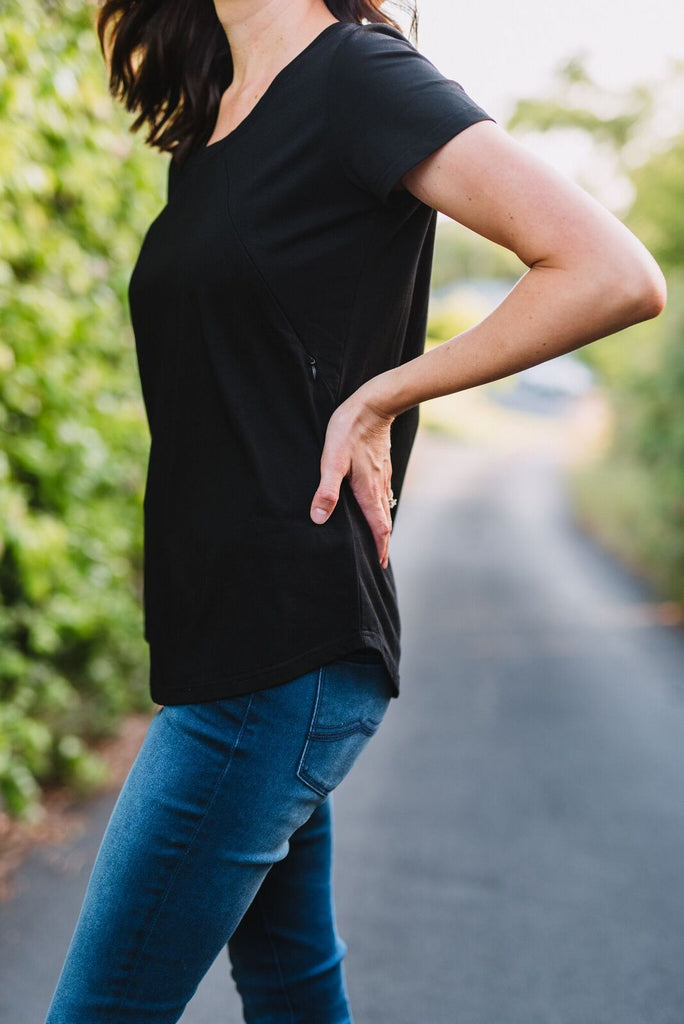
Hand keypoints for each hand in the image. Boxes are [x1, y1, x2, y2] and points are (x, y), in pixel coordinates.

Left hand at [310, 389, 395, 568]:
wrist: (373, 404)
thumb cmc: (349, 431)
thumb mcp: (332, 460)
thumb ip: (326, 490)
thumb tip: (318, 518)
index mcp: (368, 491)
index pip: (379, 527)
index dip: (380, 548)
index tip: (381, 565)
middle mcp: (379, 487)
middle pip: (384, 521)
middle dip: (383, 542)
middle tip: (381, 560)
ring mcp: (382, 476)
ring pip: (384, 508)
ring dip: (383, 526)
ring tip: (379, 538)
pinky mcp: (381, 466)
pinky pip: (383, 494)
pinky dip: (381, 508)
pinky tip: (376, 506)